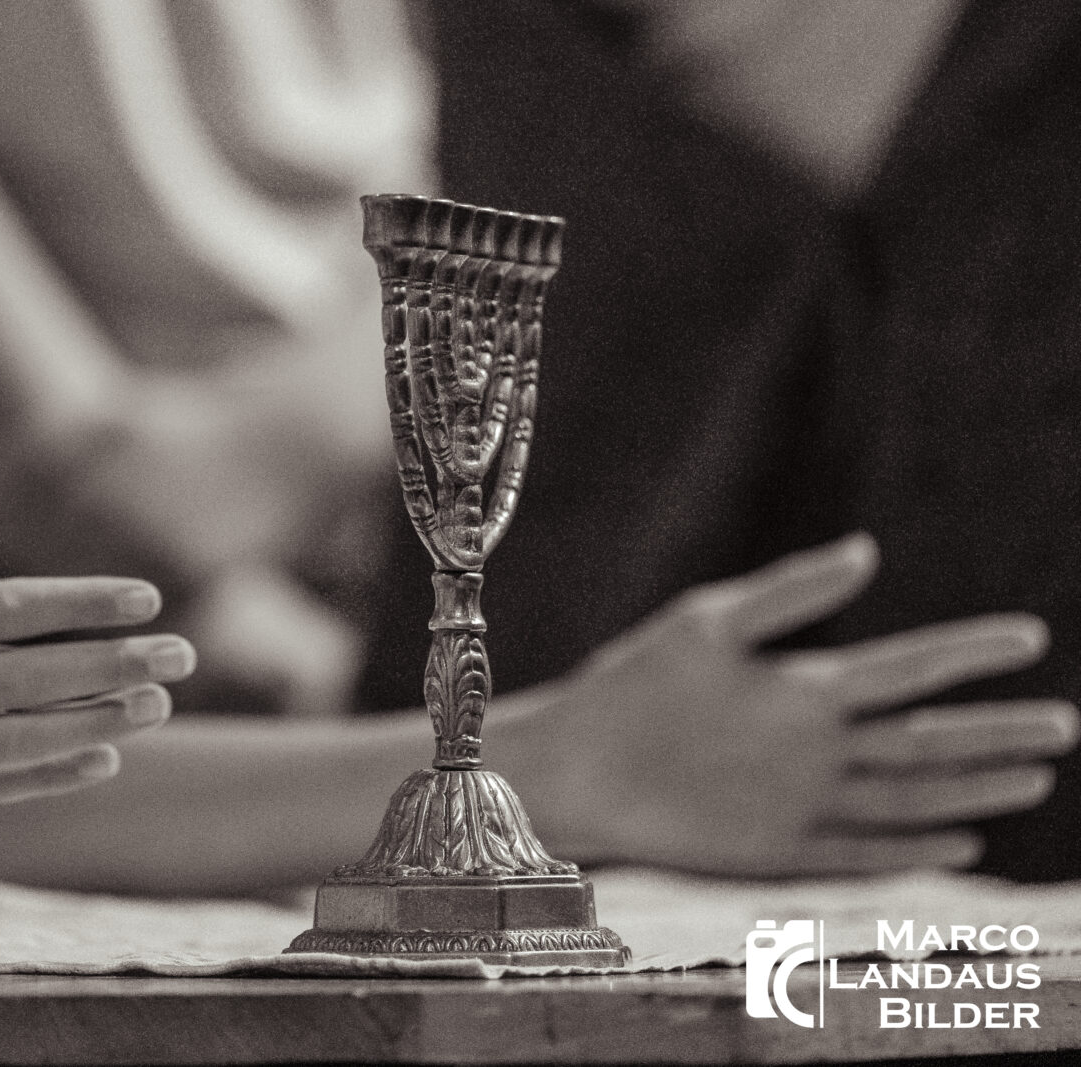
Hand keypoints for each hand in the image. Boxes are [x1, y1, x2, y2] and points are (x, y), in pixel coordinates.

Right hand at [0, 478, 195, 809]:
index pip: (1, 608)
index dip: (79, 603)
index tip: (147, 596)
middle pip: (19, 677)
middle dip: (108, 665)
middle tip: (183, 654)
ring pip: (4, 739)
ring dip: (88, 724)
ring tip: (156, 706)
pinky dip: (38, 779)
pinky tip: (102, 761)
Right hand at [494, 533, 1078, 874]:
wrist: (576, 772)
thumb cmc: (633, 683)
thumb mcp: (703, 617)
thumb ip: (791, 589)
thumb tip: (866, 551)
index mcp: (802, 691)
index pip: (912, 668)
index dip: (974, 651)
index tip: (1031, 638)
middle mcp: (815, 757)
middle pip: (931, 745)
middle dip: (1004, 735)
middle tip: (1065, 728)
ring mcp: (800, 812)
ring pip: (913, 805)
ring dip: (980, 792)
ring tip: (1036, 780)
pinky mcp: (777, 855)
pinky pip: (868, 858)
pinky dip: (921, 853)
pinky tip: (964, 845)